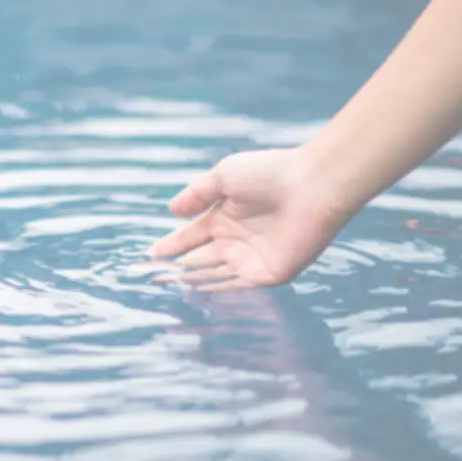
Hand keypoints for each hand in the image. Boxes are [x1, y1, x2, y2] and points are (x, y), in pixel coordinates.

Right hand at [148, 148, 355, 290]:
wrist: (312, 184)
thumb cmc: (270, 173)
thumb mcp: (225, 176)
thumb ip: (197, 194)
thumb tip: (171, 211)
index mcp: (225, 217)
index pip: (191, 237)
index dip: (171, 245)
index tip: (151, 254)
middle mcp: (236, 240)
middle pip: (199, 258)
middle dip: (174, 267)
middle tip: (149, 276)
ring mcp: (252, 258)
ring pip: (213, 273)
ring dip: (190, 279)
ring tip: (163, 283)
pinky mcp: (269, 273)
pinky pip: (237, 285)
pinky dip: (216, 287)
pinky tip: (194, 288)